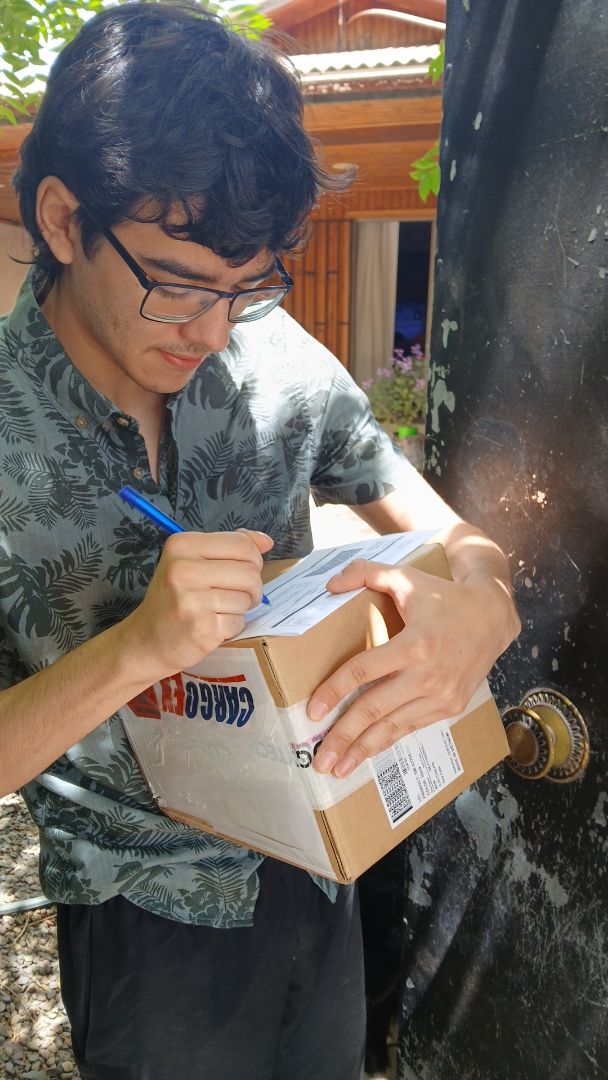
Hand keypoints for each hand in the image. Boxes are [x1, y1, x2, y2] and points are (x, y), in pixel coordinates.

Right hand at [125, 529, 272, 677]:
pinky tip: (211, 625)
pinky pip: (239, 622)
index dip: (253, 559)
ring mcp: (192, 601)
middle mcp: (183, 570)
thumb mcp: (191, 562)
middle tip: (233, 594)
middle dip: (252, 587)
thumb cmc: (173, 598)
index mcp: (181, 545)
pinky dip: (232, 626)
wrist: (146, 640)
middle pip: (250, 572)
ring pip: (247, 598)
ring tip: (216, 610)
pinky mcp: (202, 628)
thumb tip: (266, 542)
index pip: (242, 544)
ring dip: (239, 608)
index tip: (240, 570)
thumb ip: (229, 547)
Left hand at [308, 558, 518, 777]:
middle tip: (319, 758)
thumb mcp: (406, 575)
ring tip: (336, 768)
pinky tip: (367, 754)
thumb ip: (366, 572)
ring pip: (393, 728)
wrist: (493, 616)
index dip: (334, 691)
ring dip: (362, 750)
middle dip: (343, 736)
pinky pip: (410, 727)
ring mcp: (441, 695)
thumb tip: (330, 584)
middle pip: (374, 710)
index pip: (363, 672)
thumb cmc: (443, 596)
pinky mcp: (450, 706)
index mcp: (414, 644)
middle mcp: (428, 675)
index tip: (312, 711)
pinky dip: (387, 742)